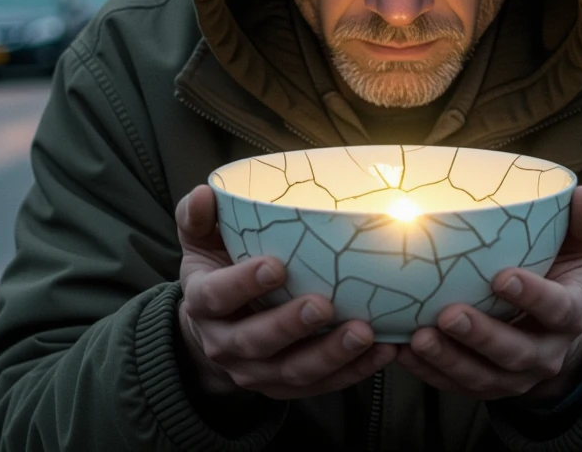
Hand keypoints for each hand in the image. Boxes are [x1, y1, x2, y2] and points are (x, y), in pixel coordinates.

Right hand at [175, 184, 396, 399]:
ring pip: (293, 370)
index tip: (275, 266)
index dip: (242, 284)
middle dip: (291, 325)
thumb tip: (202, 194)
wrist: (215, 331)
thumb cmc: (217, 272)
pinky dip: (354, 371)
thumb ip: (197, 217)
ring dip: (331, 354)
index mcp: (203, 304)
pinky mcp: (284, 387)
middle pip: (257, 340)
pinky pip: (321, 385)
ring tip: (365, 333)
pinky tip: (383, 351)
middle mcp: (225, 344)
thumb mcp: (200, 242)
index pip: (217, 296)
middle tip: (324, 305)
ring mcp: (256, 371)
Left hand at [396, 186, 581, 402]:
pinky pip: (454, 385)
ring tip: (419, 338)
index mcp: (570, 315)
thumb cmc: (561, 274)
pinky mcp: (484, 385)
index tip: (502, 277)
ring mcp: (514, 375)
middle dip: (482, 336)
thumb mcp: (580, 248)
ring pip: (482, 376)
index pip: (557, 309)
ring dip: (449, 359)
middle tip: (450, 314)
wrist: (556, 330)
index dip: (533, 296)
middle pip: (515, 352)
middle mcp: (545, 352)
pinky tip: (401, 350)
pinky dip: (427, 371)